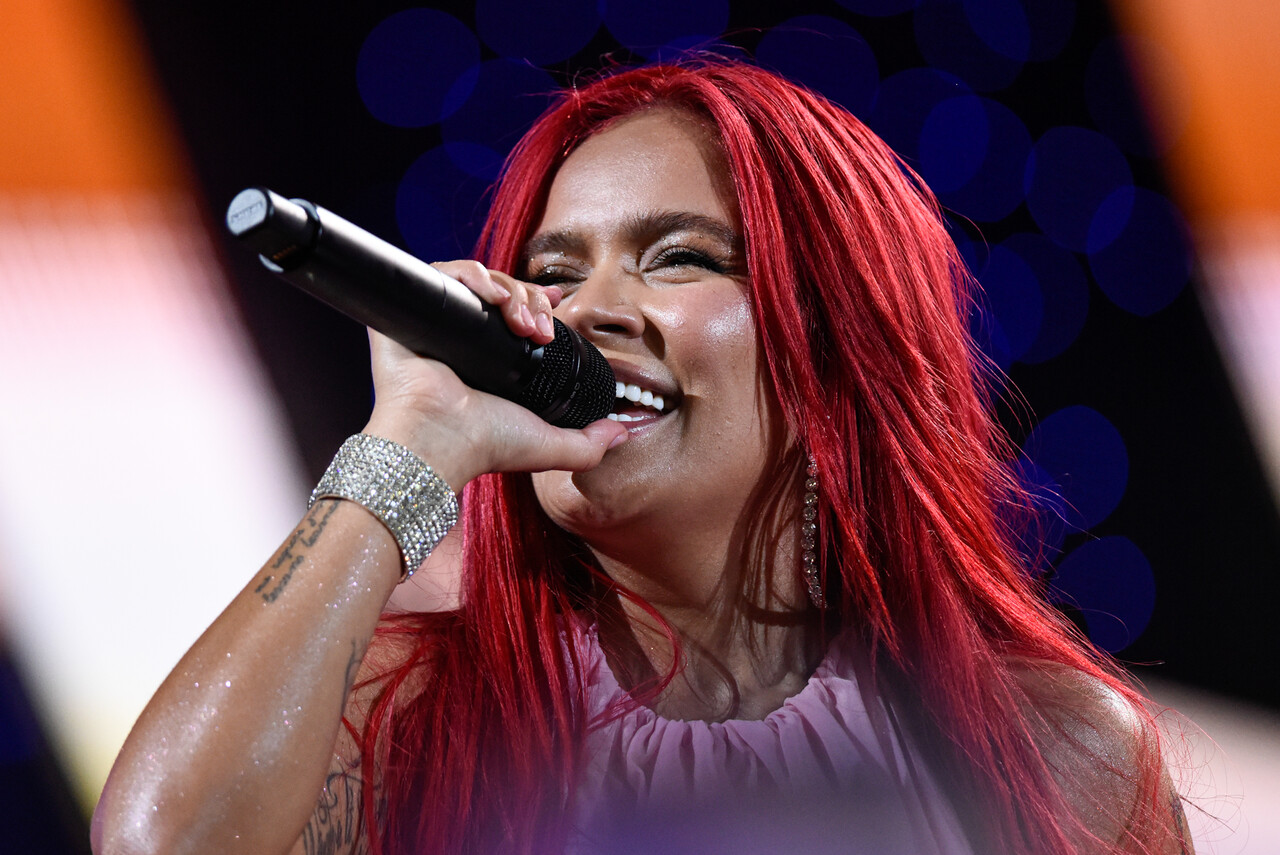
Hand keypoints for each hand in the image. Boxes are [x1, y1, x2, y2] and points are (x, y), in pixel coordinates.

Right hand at [362, 261, 626, 489]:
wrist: (438, 440)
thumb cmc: (483, 445)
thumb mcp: (549, 446)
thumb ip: (589, 445)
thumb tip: (620, 432)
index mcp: (490, 361)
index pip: (516, 312)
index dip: (538, 301)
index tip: (558, 301)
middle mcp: (462, 339)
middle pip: (504, 293)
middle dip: (531, 301)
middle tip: (541, 329)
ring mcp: (436, 324)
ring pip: (480, 280)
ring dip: (509, 290)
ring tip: (520, 320)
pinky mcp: (409, 311)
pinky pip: (445, 273)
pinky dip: (474, 276)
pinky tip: (495, 298)